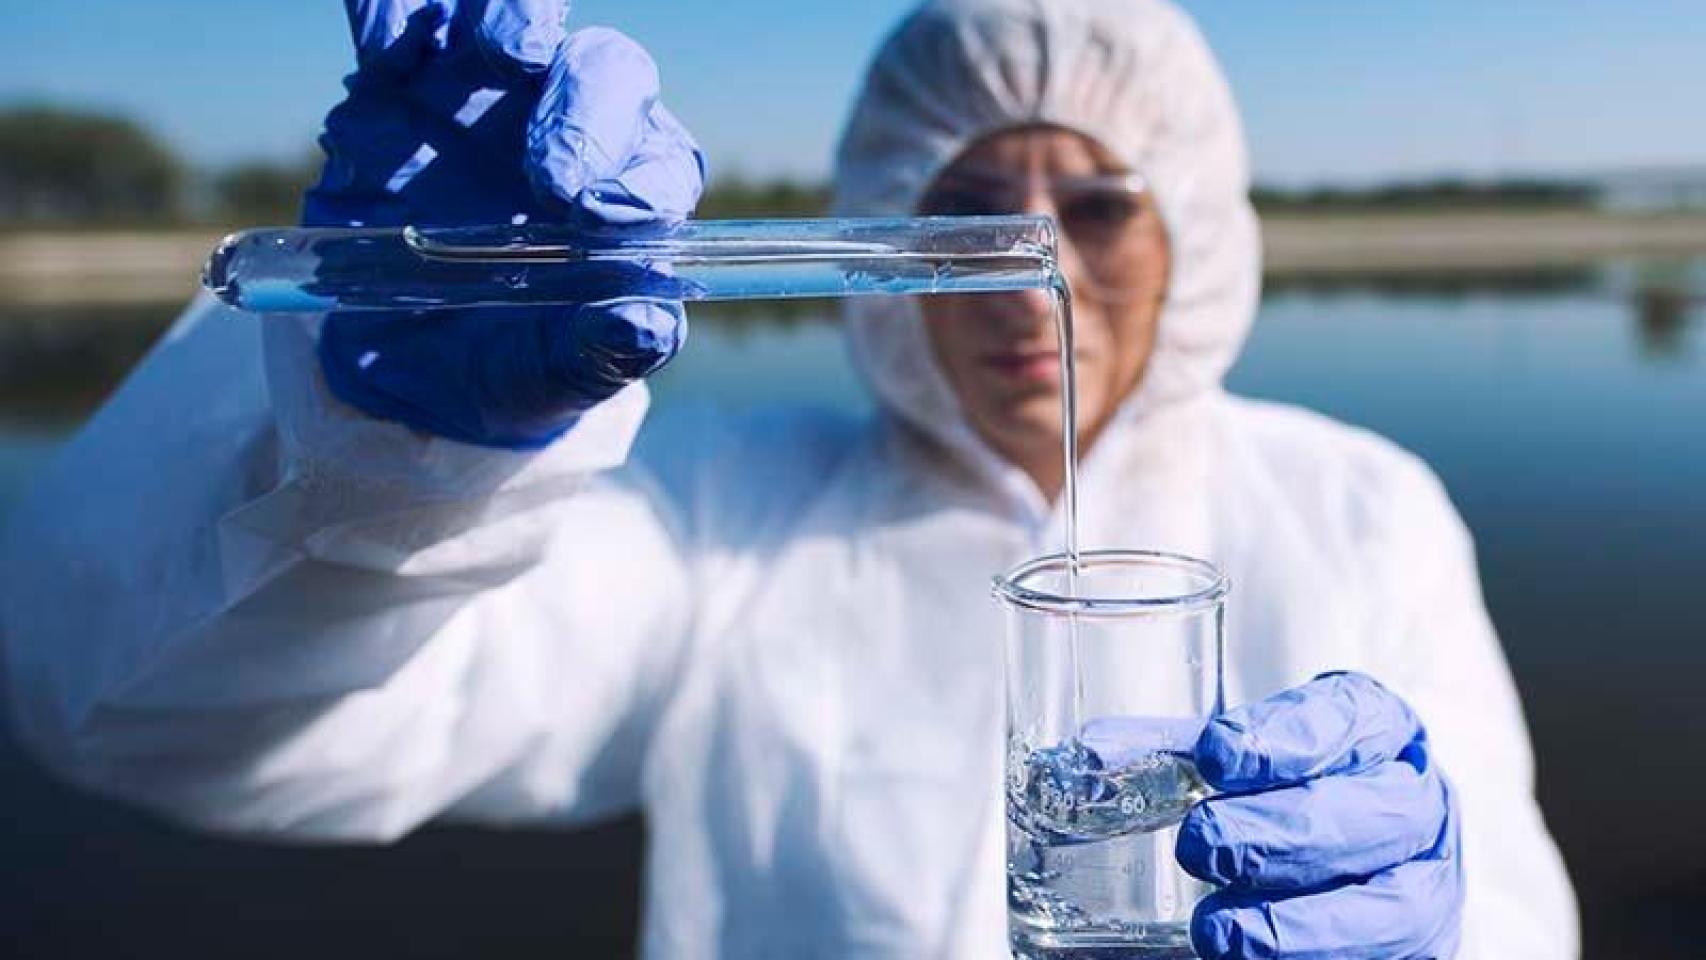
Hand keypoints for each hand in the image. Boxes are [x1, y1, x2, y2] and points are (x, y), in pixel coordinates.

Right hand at [305, 0, 704, 448]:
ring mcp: (485, 89)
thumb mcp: (547, 374)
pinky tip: (389, 62)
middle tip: (554, 179)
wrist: (392, 358)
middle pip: (609, 71)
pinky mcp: (401, 74)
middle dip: (588, 111)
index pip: (662, 165)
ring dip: (519, 16)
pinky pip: (398, 10)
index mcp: (624, 195)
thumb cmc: (500, 359)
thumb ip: (598, 351)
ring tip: (507, 55)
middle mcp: (569, 126)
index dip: (643, 184)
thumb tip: (645, 323)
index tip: (606, 221)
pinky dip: (394, 14)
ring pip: (521, 9)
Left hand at [1179, 672, 1462, 958]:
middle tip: (1199, 845)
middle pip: (1378, 813)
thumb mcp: (1234, 760)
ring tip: (1217, 930)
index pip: (1351, 720)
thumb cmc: (1282, 789)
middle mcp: (1419, 803)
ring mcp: (1431, 884)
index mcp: (1381, 730)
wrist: (1338, 847)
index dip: (1286, 739)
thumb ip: (1170, 752)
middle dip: (1282, 833)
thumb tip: (1095, 753)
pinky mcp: (1423, 951)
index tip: (1216, 756)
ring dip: (1304, 925)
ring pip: (1399, 908)